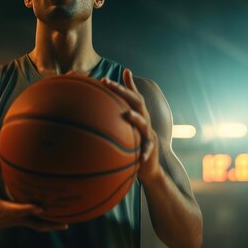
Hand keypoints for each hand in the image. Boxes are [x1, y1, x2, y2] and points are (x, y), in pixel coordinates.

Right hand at [0, 156, 68, 232]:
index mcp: (7, 209)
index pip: (19, 210)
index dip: (28, 209)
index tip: (40, 207)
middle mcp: (17, 217)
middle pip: (34, 222)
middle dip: (47, 222)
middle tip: (62, 222)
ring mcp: (22, 221)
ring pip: (39, 226)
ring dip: (51, 225)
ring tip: (66, 224)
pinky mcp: (25, 222)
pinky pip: (39, 224)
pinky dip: (49, 223)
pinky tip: (63, 222)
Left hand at [102, 69, 162, 185]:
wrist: (149, 167)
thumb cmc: (134, 144)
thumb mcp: (125, 130)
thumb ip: (115, 118)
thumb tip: (96, 108)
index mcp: (137, 114)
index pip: (130, 96)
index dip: (119, 86)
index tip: (103, 80)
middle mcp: (144, 120)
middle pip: (137, 102)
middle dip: (123, 91)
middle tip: (109, 84)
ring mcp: (149, 134)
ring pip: (144, 123)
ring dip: (136, 118)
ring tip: (127, 114)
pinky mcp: (151, 148)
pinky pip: (148, 149)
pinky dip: (144, 151)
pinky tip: (139, 157)